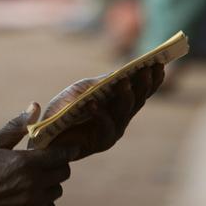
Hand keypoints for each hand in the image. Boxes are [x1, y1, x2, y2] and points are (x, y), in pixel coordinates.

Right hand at [0, 104, 75, 205]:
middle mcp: (34, 185)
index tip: (71, 147)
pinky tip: (29, 195)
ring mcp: (33, 204)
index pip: (61, 155)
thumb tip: (35, 107)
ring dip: (50, 183)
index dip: (69, 150)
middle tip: (45, 162)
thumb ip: (16, 126)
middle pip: (63, 173)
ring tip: (34, 179)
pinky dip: (44, 201)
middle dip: (58, 165)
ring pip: (57, 190)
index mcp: (26, 163)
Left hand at [40, 64, 164, 159]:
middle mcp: (121, 117)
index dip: (152, 78)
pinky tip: (92, 103)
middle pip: (138, 100)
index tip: (159, 62)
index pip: (141, 90)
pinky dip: (99, 113)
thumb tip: (120, 73)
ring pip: (124, 112)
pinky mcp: (100, 142)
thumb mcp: (83, 90)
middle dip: (144, 84)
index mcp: (120, 103)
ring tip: (124, 81)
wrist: (47, 134)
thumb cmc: (65, 109)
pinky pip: (104, 126)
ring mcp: (113, 131)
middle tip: (147, 69)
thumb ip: (101, 84)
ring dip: (125, 96)